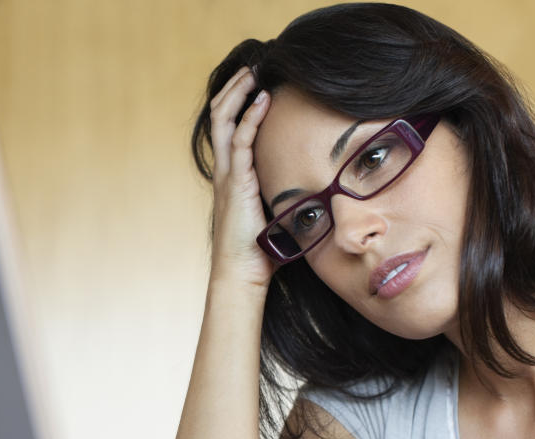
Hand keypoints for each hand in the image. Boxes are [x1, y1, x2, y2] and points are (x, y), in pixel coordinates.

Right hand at [208, 66, 276, 288]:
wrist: (242, 274)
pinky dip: (250, 116)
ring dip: (239, 93)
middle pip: (220, 116)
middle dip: (234, 88)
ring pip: (224, 120)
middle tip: (253, 68)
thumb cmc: (260, 253)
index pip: (229, 129)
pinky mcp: (236, 182)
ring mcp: (227, 175)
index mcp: (232, 177)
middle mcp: (225, 171)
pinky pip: (240, 140)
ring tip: (254, 72)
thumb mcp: (274, 216)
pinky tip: (263, 100)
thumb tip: (315, 192)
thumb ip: (284, 197)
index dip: (239, 104)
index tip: (257, 86)